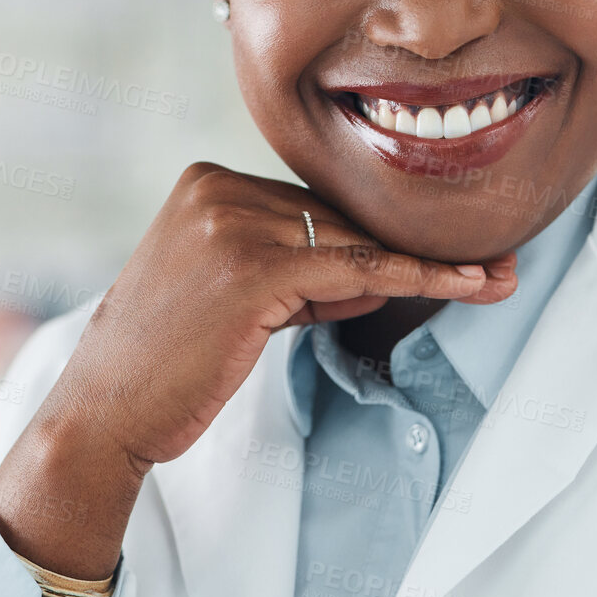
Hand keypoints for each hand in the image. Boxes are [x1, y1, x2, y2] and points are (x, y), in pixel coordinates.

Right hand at [0, 161, 517, 596]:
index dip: (376, 238)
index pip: (313, 206)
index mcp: (207, 181)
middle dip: (410, 250)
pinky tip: (464, 285)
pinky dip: (413, 279)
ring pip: (353, 242)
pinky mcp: (252, 268)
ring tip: (492, 279)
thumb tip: (372, 273)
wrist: (103, 414)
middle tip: (493, 266)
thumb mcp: (234, 297)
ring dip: (421, 268)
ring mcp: (232, 224)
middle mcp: (217, 188)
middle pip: (339, 219)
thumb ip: (298, 273)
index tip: (447, 248)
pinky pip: (355, 270)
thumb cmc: (167, 363)